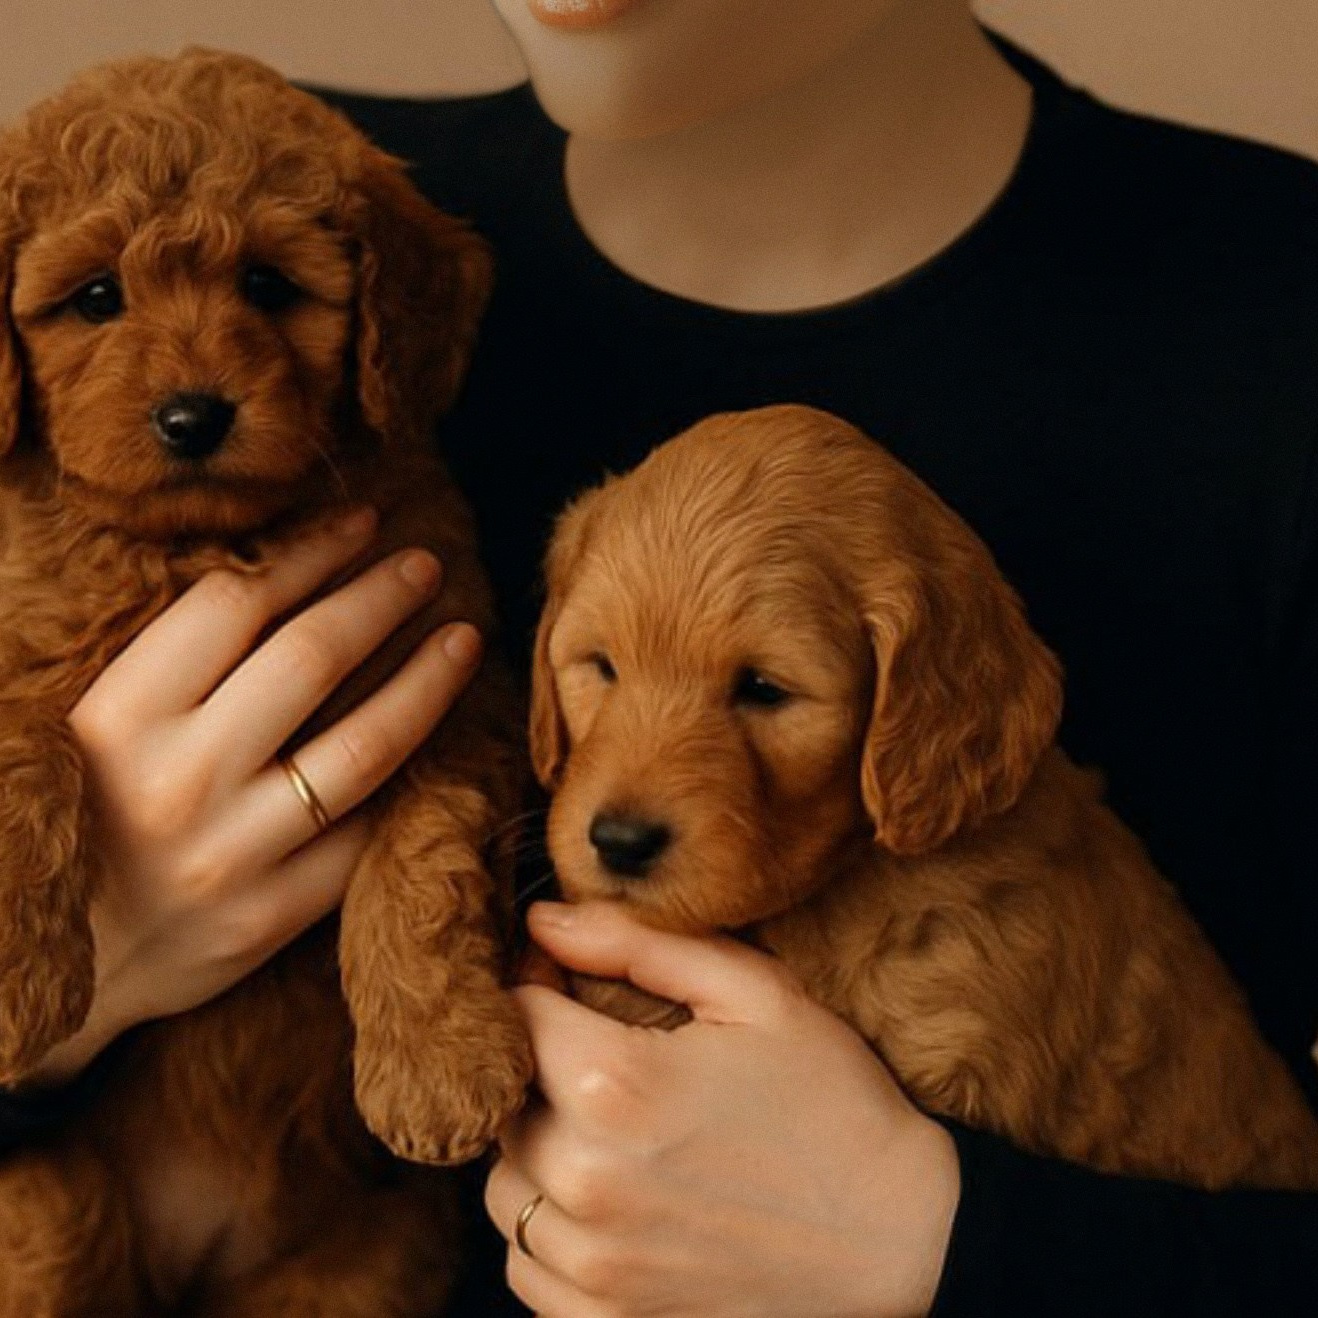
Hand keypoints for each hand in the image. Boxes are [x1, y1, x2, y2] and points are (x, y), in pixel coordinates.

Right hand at [22, 508, 481, 1084]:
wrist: (53, 969)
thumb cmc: (79, 820)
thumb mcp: (92, 728)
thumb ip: (174, 663)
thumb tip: (287, 576)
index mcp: (115, 718)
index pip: (236, 605)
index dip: (311, 554)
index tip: (362, 524)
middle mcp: (177, 781)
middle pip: (312, 660)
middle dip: (381, 599)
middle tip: (427, 564)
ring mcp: (232, 854)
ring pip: (363, 748)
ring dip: (426, 682)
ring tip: (463, 637)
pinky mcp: (273, 915)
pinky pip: (366, 833)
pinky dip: (412, 777)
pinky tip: (443, 737)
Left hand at [487, 901, 959, 1317]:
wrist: (904, 1237)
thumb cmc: (832, 1101)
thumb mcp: (755, 993)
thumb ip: (636, 945)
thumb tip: (541, 920)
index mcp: (615, 1086)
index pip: (516, 1016)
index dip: (541, 990)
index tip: (578, 992)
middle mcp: (585, 1180)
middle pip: (502, 1101)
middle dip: (540, 1069)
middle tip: (606, 1059)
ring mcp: (593, 1265)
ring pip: (503, 1186)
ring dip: (538, 1149)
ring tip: (610, 1131)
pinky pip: (524, 1265)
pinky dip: (550, 1227)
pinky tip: (610, 1199)